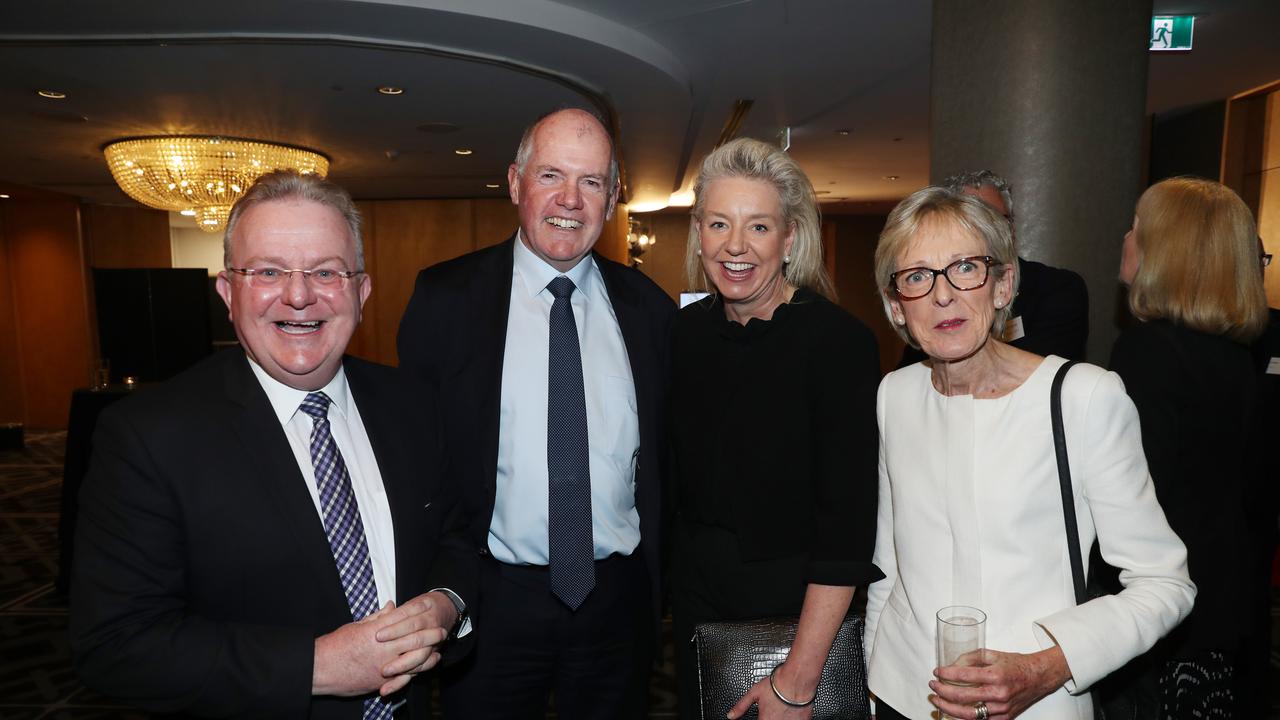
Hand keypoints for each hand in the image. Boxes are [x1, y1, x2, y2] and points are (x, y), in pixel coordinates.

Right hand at [312, 597, 452, 696]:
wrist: (321, 669)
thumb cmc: (336, 645)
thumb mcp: (357, 626)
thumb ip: (377, 617)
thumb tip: (392, 605)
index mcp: (376, 631)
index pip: (402, 618)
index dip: (417, 613)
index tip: (428, 608)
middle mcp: (383, 649)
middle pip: (414, 639)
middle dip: (430, 633)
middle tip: (441, 629)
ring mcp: (383, 666)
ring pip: (414, 658)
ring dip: (429, 651)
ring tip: (438, 646)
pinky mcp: (382, 681)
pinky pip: (406, 675)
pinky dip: (420, 668)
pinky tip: (427, 663)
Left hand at [727, 666, 814, 719]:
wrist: (796, 680)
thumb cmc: (777, 684)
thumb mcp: (754, 693)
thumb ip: (741, 706)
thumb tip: (731, 715)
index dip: (760, 719)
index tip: (763, 716)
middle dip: (771, 717)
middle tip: (774, 710)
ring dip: (781, 718)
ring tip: (782, 710)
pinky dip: (792, 718)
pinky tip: (791, 712)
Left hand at [928, 647, 1070, 719]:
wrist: (1039, 677)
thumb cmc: (1016, 665)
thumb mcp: (993, 654)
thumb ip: (972, 657)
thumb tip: (952, 664)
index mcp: (995, 675)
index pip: (963, 675)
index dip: (946, 673)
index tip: (937, 672)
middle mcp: (999, 693)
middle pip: (963, 696)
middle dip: (943, 692)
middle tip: (933, 686)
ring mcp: (1002, 708)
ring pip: (969, 714)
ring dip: (949, 708)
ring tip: (938, 701)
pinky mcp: (1005, 717)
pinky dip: (964, 717)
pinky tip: (954, 711)